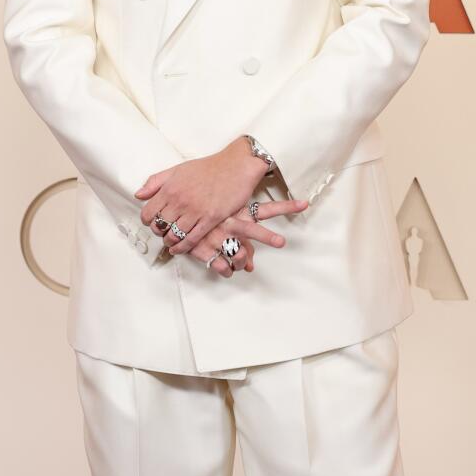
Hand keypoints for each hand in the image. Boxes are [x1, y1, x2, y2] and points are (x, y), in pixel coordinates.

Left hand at [135, 137, 277, 254]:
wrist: (236, 167)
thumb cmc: (209, 168)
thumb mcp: (177, 169)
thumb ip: (155, 182)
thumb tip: (139, 195)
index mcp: (170, 188)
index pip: (148, 212)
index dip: (147, 221)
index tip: (151, 222)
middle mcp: (180, 201)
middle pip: (159, 226)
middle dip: (159, 232)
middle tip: (163, 232)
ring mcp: (195, 211)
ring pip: (174, 235)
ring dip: (170, 241)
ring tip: (170, 241)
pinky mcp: (210, 219)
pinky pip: (192, 239)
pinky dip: (183, 247)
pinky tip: (179, 249)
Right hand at [186, 199, 311, 275]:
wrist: (170, 214)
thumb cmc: (200, 211)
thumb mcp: (219, 210)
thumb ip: (240, 228)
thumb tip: (251, 251)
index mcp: (236, 212)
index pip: (266, 208)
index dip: (286, 206)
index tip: (305, 204)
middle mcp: (229, 224)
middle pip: (252, 230)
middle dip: (267, 237)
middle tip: (281, 242)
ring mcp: (217, 237)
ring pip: (238, 255)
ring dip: (241, 262)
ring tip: (241, 264)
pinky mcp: (204, 250)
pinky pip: (222, 267)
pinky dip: (226, 271)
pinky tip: (226, 270)